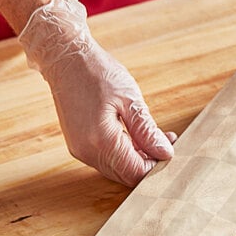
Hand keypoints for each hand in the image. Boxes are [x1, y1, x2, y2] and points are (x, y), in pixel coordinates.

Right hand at [19, 0, 175, 186]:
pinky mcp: (79, 146)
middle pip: (126, 176)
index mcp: (101, 140)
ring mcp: (80, 151)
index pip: (135, 172)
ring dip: (137, 159)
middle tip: (166, 142)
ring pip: (117, 170)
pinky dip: (124, 154)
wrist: (65, 59)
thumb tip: (165, 153)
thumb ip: (147, 131)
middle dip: (148, 163)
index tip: (170, 149)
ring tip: (154, 136)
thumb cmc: (97, 73)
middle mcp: (88, 152)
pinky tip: (136, 137)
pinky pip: (106, 160)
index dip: (156, 166)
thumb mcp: (130, 99)